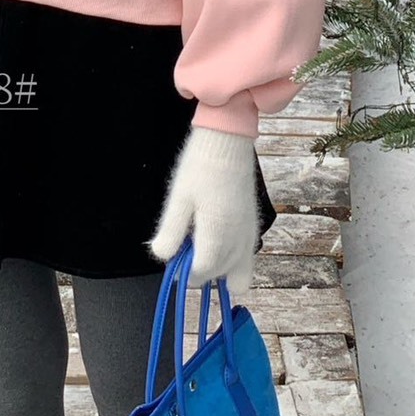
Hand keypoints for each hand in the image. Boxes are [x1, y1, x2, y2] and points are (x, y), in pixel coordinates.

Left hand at [147, 125, 260, 294]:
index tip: (173, 262)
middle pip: (219, 274)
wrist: (228, 142)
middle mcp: (238, 239)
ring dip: (217, 268)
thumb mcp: (179, 198)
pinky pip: (246, 257)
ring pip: (237, 271)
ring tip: (198, 243)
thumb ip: (171, 231)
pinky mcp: (253, 224)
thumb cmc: (200, 166)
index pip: (202, 271)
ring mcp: (249, 232)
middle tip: (183, 248)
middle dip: (199, 270)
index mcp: (218, 232)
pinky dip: (232, 259)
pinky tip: (215, 239)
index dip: (185, 272)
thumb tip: (162, 256)